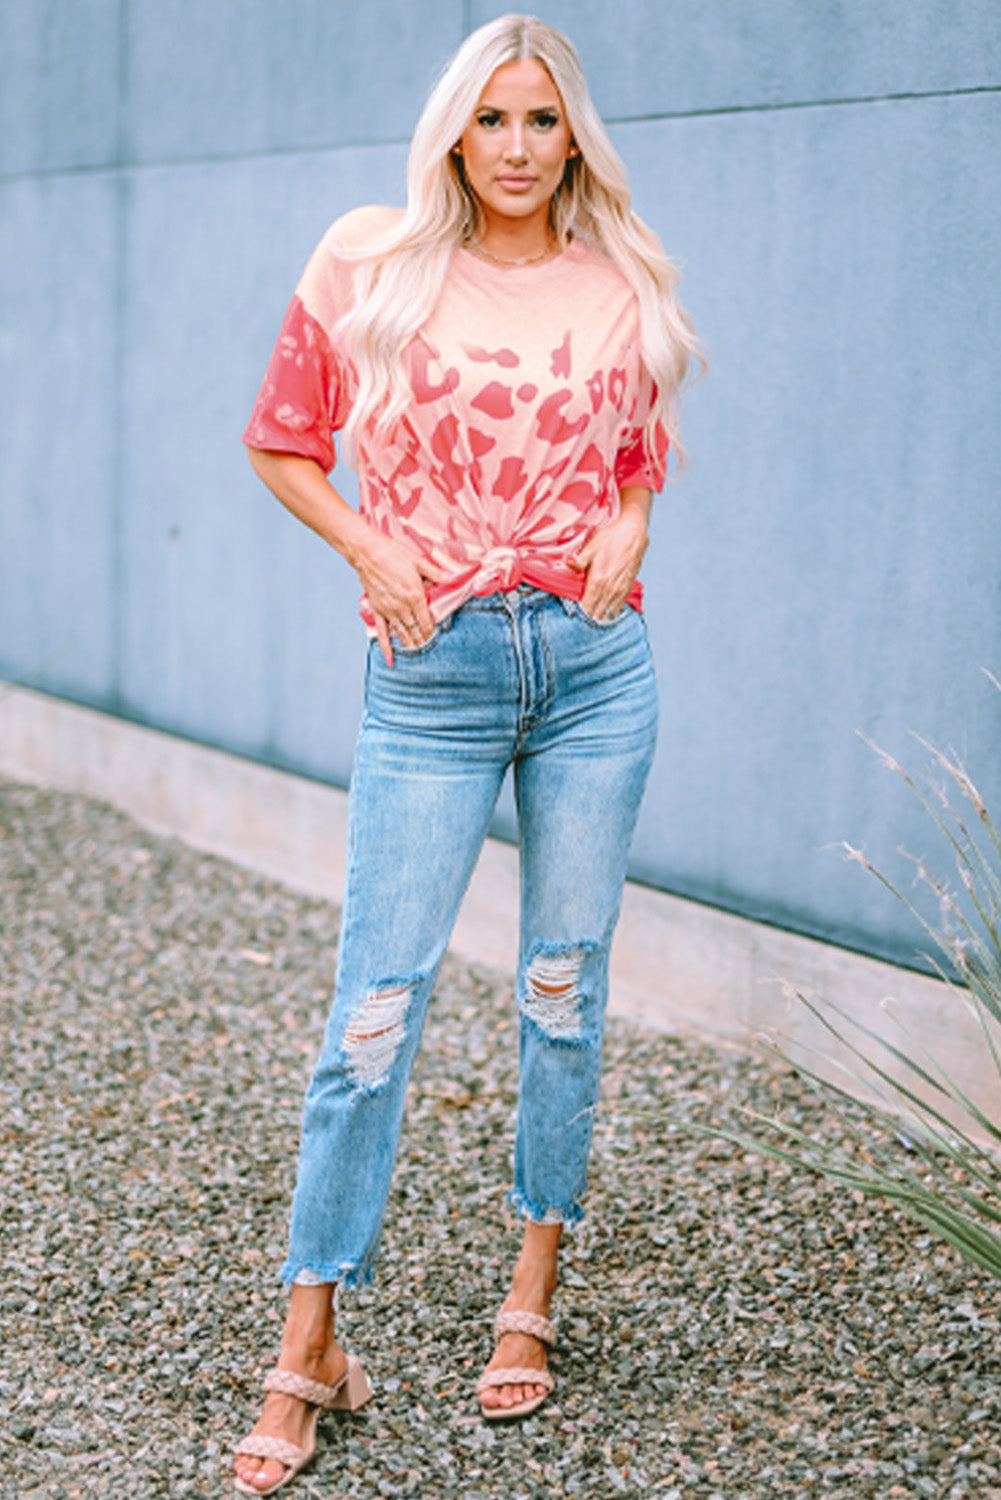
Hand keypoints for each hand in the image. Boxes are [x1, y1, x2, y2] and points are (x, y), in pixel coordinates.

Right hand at [354, 529, 448, 665]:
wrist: (366, 552)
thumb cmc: (392, 554)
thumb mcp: (419, 561)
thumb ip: (436, 574)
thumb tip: (453, 577)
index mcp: (415, 596)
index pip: (427, 621)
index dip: (432, 632)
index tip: (437, 638)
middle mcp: (402, 607)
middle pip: (416, 630)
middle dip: (424, 641)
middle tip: (430, 650)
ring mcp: (388, 611)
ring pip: (402, 634)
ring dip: (411, 645)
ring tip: (417, 654)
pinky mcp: (377, 611)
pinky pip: (382, 633)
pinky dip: (386, 647)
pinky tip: (391, 659)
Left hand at [568, 491, 650, 620]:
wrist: (634, 533)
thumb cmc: (610, 538)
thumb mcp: (592, 547)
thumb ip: (579, 560)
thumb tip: (567, 562)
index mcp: (599, 581)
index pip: (586, 608)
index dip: (577, 619)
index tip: (569, 625)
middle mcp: (610, 590)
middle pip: (596, 616)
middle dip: (586, 625)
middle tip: (574, 632)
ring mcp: (620, 591)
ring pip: (607, 615)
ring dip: (597, 622)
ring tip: (587, 631)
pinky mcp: (627, 589)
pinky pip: (617, 609)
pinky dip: (608, 617)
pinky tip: (602, 620)